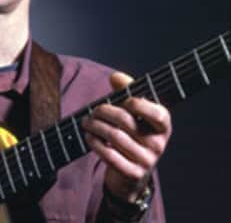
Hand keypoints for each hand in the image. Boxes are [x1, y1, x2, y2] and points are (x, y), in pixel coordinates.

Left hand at [82, 71, 171, 201]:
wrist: (133, 173)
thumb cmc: (133, 133)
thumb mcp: (134, 112)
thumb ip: (127, 91)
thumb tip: (116, 77)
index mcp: (163, 126)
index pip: (158, 113)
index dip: (139, 104)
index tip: (124, 101)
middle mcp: (158, 144)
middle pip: (125, 120)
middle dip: (104, 112)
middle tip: (93, 111)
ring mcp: (147, 161)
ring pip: (114, 136)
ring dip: (95, 126)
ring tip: (87, 122)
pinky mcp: (132, 173)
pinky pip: (109, 155)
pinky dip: (95, 142)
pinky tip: (89, 136)